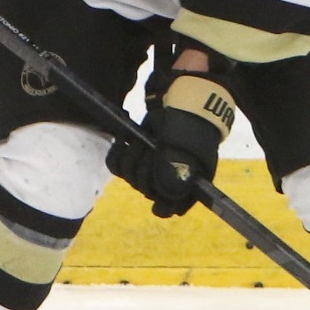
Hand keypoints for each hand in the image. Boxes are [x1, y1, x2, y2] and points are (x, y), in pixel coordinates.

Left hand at [107, 52, 236, 217]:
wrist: (185, 101)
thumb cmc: (192, 126)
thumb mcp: (186, 151)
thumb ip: (172, 175)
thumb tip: (163, 202)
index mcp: (186, 184)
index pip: (169, 208)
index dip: (162, 204)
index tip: (157, 200)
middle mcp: (167, 179)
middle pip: (146, 190)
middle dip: (144, 170)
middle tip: (152, 149)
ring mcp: (149, 166)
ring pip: (131, 177)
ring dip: (132, 159)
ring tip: (141, 141)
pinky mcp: (135, 154)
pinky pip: (118, 165)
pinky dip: (118, 155)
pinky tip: (123, 144)